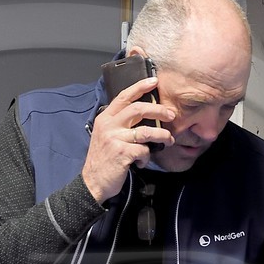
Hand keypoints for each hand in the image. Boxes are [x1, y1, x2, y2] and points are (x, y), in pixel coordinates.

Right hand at [81, 75, 173, 203]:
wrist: (92, 183)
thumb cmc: (103, 159)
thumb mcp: (106, 136)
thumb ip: (119, 124)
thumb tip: (142, 116)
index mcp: (105, 118)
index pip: (124, 96)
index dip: (140, 87)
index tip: (154, 81)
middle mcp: (108, 125)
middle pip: (138, 109)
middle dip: (158, 110)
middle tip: (171, 115)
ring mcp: (115, 139)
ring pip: (146, 131)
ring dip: (162, 136)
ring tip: (169, 140)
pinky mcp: (122, 153)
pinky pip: (143, 150)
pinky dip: (146, 157)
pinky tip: (141, 162)